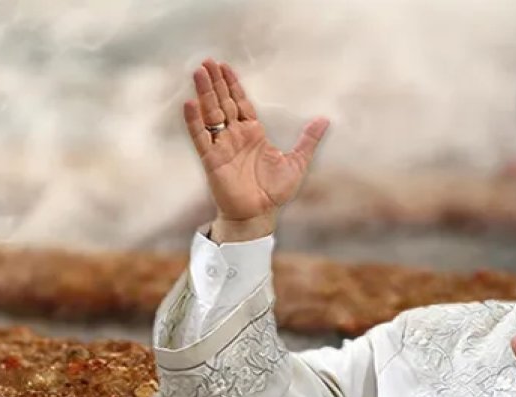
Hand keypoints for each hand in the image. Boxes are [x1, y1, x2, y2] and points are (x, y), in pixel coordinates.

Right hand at [182, 59, 329, 241]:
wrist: (260, 216)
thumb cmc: (274, 192)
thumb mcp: (297, 162)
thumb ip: (308, 140)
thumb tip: (325, 120)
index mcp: (253, 133)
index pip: (240, 102)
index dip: (232, 84)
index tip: (224, 66)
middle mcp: (235, 136)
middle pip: (223, 102)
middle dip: (215, 83)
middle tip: (207, 62)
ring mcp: (222, 147)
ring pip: (210, 114)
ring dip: (205, 94)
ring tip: (198, 73)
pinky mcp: (212, 160)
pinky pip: (200, 138)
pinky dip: (194, 122)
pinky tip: (190, 104)